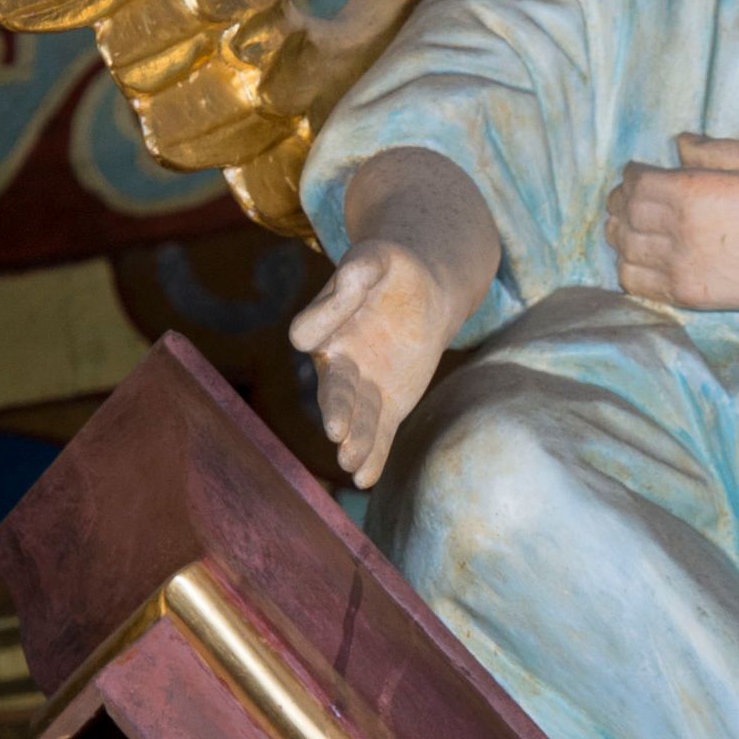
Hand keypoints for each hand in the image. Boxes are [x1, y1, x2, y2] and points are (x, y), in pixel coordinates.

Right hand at [287, 240, 458, 486]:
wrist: (427, 291)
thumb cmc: (391, 269)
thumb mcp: (374, 261)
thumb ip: (351, 279)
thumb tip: (322, 309)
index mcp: (325, 326)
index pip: (312, 333)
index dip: (318, 334)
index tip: (318, 348)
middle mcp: (336, 363)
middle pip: (334, 389)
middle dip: (336, 410)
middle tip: (336, 430)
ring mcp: (361, 389)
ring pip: (356, 419)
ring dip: (354, 441)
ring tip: (350, 463)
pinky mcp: (387, 406)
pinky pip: (380, 433)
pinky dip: (374, 455)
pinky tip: (365, 478)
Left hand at [608, 136, 738, 312]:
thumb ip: (706, 148)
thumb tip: (677, 142)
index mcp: (689, 192)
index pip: (635, 182)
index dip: (631, 175)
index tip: (636, 173)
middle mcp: (678, 230)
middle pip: (625, 214)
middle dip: (621, 202)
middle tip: (627, 198)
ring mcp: (679, 266)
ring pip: (624, 248)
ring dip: (621, 234)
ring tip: (630, 227)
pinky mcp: (686, 294)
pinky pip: (636, 282)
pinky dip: (628, 267)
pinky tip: (640, 257)